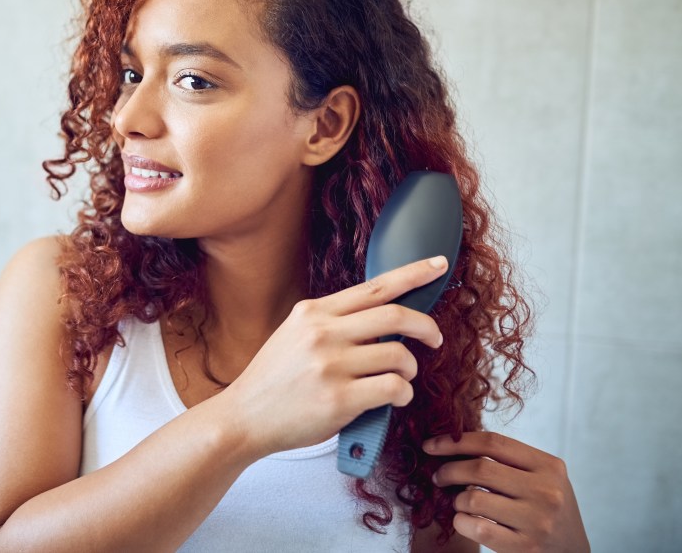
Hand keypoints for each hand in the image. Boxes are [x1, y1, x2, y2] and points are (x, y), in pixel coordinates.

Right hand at [219, 256, 446, 457]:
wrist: (243, 417)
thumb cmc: (274, 380)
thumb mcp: (294, 335)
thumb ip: (332, 323)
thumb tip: (383, 318)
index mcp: (313, 312)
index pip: (374, 287)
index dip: (413, 274)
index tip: (438, 265)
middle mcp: (322, 333)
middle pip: (395, 315)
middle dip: (426, 326)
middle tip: (435, 339)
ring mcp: (330, 365)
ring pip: (399, 355)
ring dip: (410, 369)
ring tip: (401, 379)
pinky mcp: (339, 399)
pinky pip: (393, 388)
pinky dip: (403, 394)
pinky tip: (395, 398)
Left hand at [424, 431, 589, 552]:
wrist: (573, 552)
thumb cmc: (546, 507)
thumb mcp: (540, 476)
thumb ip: (508, 459)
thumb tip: (452, 441)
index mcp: (548, 465)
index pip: (493, 442)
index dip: (455, 441)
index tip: (430, 444)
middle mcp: (546, 491)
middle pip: (480, 468)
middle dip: (448, 470)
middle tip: (438, 476)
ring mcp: (537, 520)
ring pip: (474, 499)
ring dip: (456, 500)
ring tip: (458, 502)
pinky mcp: (526, 547)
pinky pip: (478, 528)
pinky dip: (460, 522)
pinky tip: (462, 521)